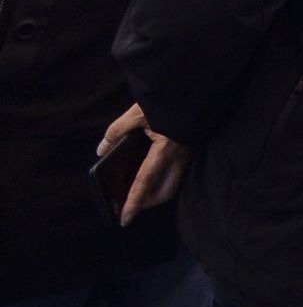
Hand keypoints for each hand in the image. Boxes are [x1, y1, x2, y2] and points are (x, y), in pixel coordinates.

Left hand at [98, 104, 192, 223]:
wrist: (196, 86)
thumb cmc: (167, 98)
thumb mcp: (137, 113)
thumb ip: (117, 131)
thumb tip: (102, 149)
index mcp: (165, 150)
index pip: (145, 183)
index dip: (133, 203)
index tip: (124, 219)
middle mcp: (180, 156)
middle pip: (164, 192)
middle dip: (146, 203)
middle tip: (129, 204)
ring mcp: (189, 153)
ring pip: (173, 183)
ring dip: (156, 191)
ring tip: (138, 191)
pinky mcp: (192, 147)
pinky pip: (178, 171)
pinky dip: (163, 178)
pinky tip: (153, 172)